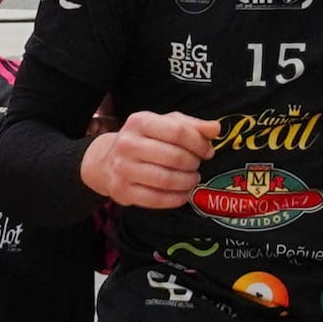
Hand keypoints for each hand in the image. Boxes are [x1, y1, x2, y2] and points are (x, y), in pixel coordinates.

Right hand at [82, 108, 219, 210]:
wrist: (107, 162)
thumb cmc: (144, 140)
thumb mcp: (165, 125)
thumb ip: (192, 125)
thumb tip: (215, 128)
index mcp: (139, 122)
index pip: (178, 132)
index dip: (199, 144)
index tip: (207, 151)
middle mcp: (127, 143)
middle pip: (174, 157)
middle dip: (193, 164)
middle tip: (196, 166)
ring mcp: (123, 169)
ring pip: (167, 180)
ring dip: (187, 182)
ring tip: (192, 179)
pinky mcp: (123, 191)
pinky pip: (156, 199)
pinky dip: (176, 199)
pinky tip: (183, 194)